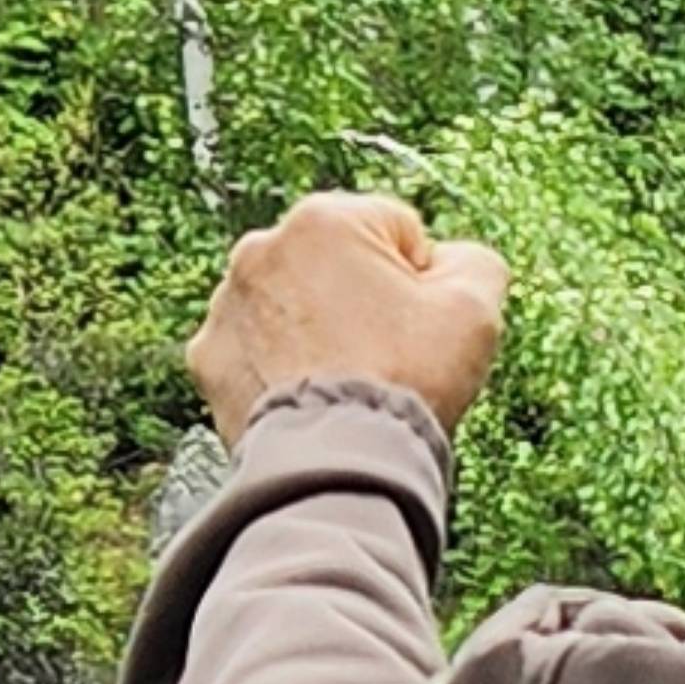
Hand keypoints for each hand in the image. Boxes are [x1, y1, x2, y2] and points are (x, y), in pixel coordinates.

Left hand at [187, 186, 514, 438]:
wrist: (341, 463)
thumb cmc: (405, 381)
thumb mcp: (475, 309)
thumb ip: (474, 262)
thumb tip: (451, 262)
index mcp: (325, 220)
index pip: (397, 231)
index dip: (423, 281)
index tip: (421, 325)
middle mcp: (261, 248)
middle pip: (338, 266)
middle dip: (364, 301)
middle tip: (387, 356)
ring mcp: (227, 305)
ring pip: (295, 305)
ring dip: (319, 332)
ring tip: (347, 381)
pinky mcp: (209, 357)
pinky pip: (258, 350)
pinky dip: (281, 369)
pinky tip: (311, 397)